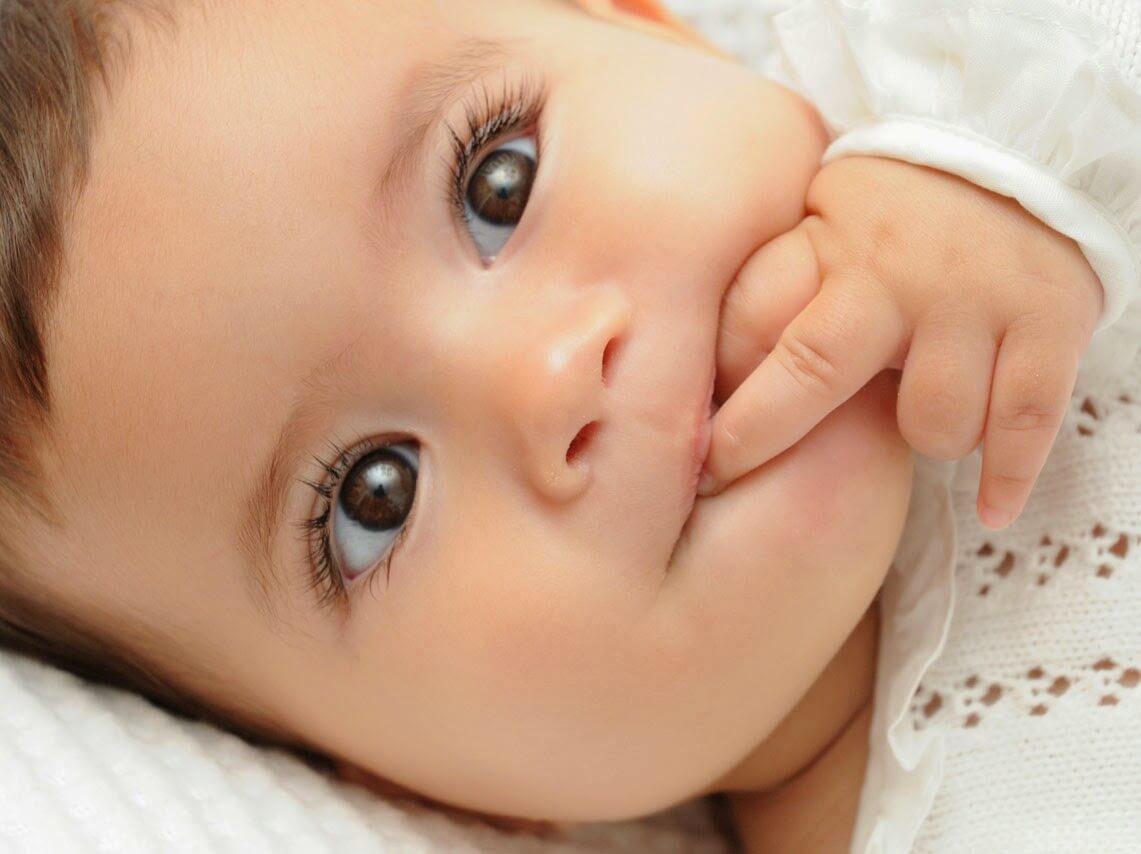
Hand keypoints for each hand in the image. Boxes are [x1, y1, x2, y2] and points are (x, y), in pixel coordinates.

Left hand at [699, 156, 1102, 528]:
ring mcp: (971, 299)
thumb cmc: (894, 211)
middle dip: (761, 433)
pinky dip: (1010, 474)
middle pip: (814, 373)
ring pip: (934, 422)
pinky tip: (992, 508)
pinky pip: (1025, 421)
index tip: (684, 444)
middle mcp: (893, 275)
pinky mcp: (1047, 321)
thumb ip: (770, 280)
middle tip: (724, 477)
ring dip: (928, 438)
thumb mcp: (817, 218)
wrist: (1017, 145)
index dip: (710, 389)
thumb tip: (692, 362)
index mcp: (826, 246)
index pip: (747, 322)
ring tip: (927, 417)